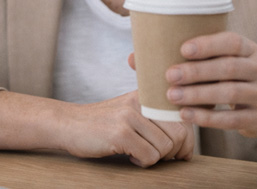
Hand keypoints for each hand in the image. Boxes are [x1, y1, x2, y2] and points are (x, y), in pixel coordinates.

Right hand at [63, 91, 194, 166]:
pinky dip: (142, 162)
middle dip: (174, 152)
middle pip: (179, 133)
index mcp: (146, 95)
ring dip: (155, 158)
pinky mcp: (120, 133)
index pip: (183, 118)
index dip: (188, 141)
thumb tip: (186, 140)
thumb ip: (154, 117)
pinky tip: (129, 155)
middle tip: (157, 156)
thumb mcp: (130, 111)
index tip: (181, 153)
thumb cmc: (102, 123)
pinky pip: (149, 156)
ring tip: (138, 153)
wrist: (68, 123)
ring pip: (165, 147)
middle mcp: (140, 102)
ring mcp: (129, 116)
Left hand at [127, 35, 256, 170]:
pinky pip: (233, 119)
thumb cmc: (226, 79)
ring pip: (231, 93)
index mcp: (248, 48)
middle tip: (169, 75)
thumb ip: (180, 59)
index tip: (182, 49)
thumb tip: (134, 58)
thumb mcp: (214, 64)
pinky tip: (187, 116)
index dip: (208, 44)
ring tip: (172, 96)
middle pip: (228, 68)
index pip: (232, 41)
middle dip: (196, 72)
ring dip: (199, 95)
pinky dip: (208, 118)